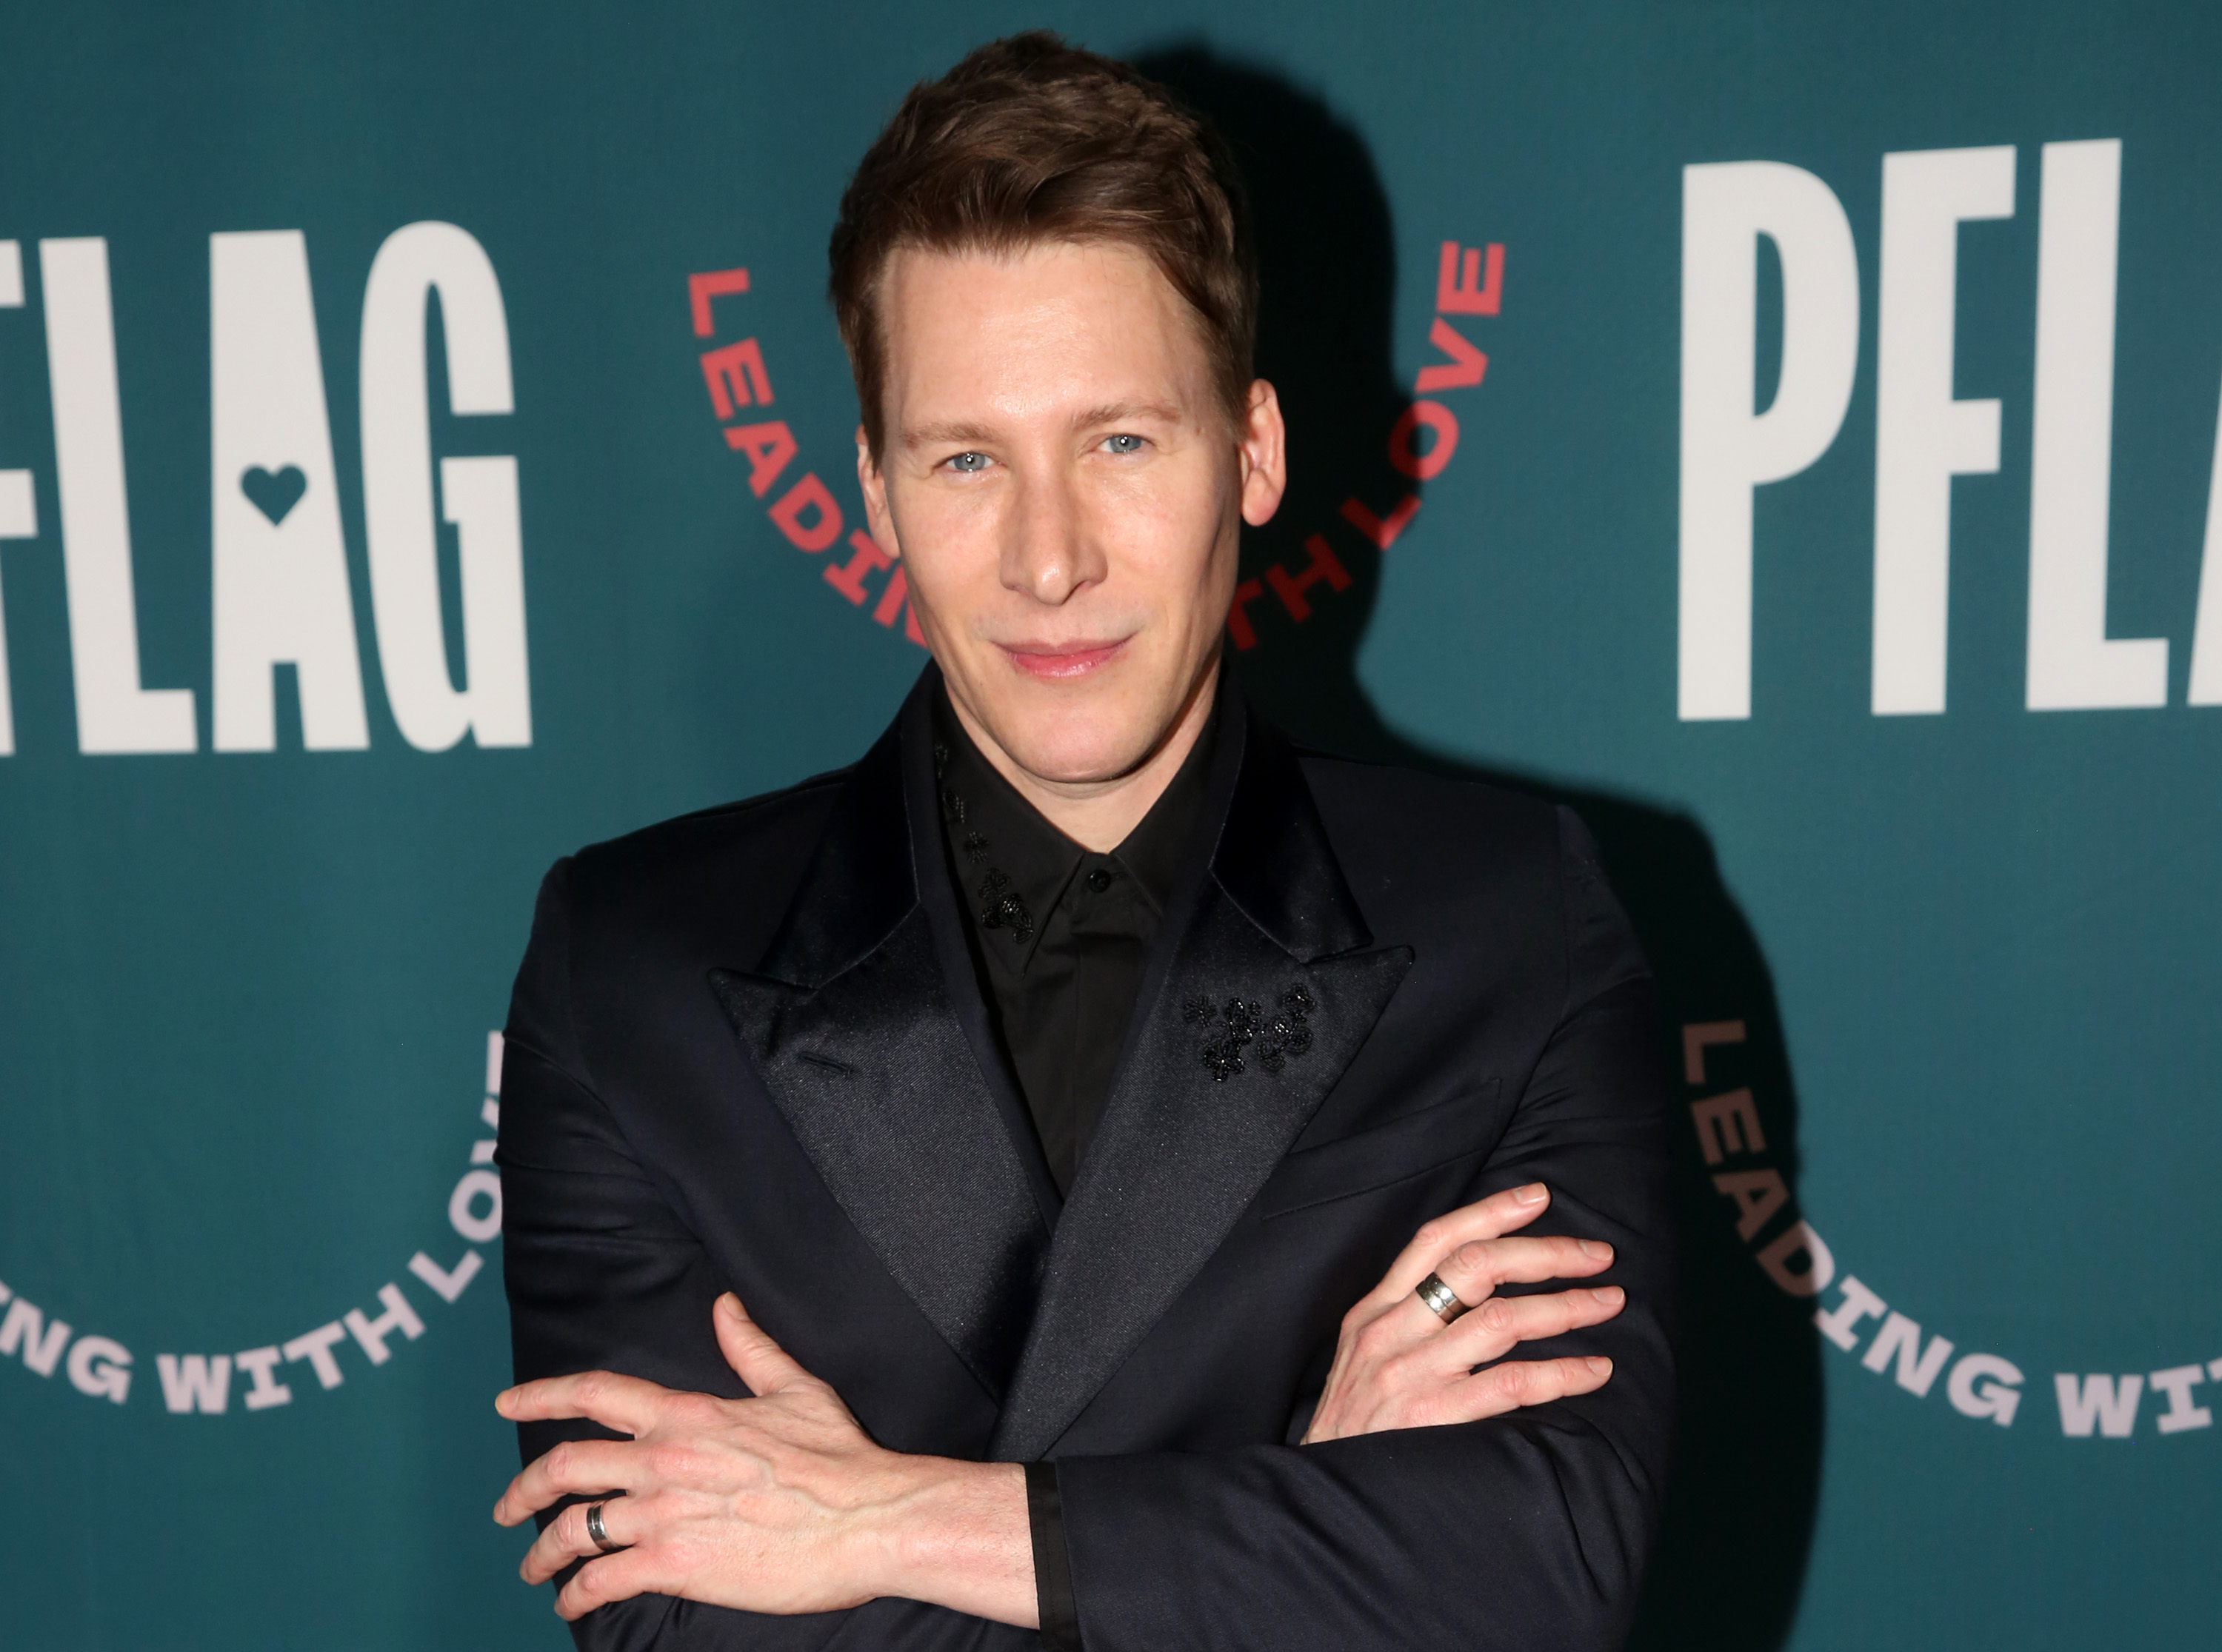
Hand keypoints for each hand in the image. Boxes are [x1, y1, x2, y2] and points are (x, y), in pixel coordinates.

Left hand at [492, 1294, 1033, 1624]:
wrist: (867, 1518)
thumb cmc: (840, 1457)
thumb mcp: (795, 1388)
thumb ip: (750, 1347)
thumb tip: (726, 1305)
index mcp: (687, 1415)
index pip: (596, 1393)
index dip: (541, 1394)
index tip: (506, 1403)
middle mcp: (663, 1460)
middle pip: (564, 1465)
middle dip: (522, 1486)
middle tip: (506, 1505)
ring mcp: (664, 1514)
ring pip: (573, 1529)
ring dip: (542, 1551)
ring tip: (534, 1567)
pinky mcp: (675, 1564)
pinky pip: (602, 1580)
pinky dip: (577, 1595)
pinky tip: (574, 1604)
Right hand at [1302, 1182, 1623, 1443]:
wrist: (1321, 1495)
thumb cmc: (1354, 1427)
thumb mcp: (1363, 1357)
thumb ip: (1409, 1321)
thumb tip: (1482, 1288)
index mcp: (1374, 1311)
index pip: (1435, 1240)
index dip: (1490, 1211)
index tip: (1539, 1197)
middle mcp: (1391, 1332)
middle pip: (1476, 1266)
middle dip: (1546, 1253)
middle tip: (1597, 1255)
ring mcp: (1411, 1374)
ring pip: (1502, 1319)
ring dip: (1566, 1307)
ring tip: (1609, 1303)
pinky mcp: (1433, 1419)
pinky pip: (1511, 1384)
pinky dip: (1562, 1373)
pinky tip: (1595, 1370)